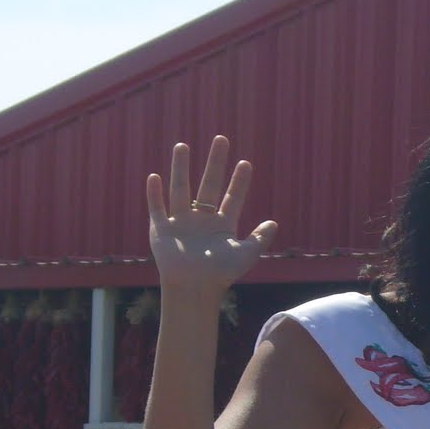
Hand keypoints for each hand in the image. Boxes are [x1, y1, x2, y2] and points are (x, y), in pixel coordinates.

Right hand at [146, 136, 277, 291]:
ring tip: (183, 146)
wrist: (195, 289)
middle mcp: (201, 220)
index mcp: (221, 226)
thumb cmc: (221, 274)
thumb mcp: (245, 255)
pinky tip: (155, 177)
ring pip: (180, 189)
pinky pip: (157, 208)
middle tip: (221, 140)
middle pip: (208, 185)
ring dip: (181, 168)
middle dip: (215, 163)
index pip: (232, 197)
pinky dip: (154, 194)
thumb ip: (259, 239)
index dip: (239, 182)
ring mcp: (181, 223)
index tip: (246, 164)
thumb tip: (274, 223)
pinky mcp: (162, 230)